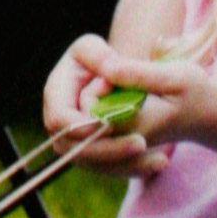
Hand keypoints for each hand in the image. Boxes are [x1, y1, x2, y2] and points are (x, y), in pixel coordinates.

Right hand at [43, 35, 160, 178]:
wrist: (110, 77)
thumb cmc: (99, 57)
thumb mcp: (92, 47)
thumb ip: (99, 56)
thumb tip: (110, 72)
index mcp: (56, 95)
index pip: (60, 120)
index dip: (82, 126)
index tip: (110, 125)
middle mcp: (59, 125)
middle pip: (77, 150)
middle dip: (109, 149)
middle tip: (142, 143)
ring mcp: (73, 143)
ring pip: (96, 164)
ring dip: (126, 164)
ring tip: (160, 159)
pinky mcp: (91, 155)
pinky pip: (109, 169)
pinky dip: (133, 167)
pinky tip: (159, 162)